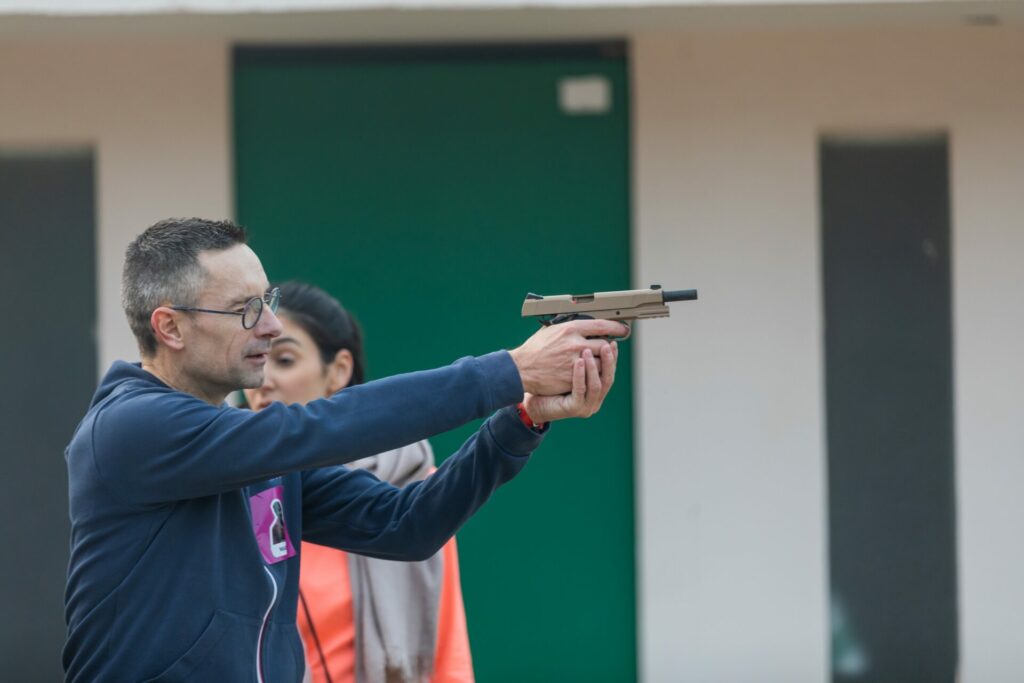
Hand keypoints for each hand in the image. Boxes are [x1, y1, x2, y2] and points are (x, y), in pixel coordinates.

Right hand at [509, 319, 627, 395]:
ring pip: (600, 362)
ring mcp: (575, 362)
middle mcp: (575, 344)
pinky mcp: (573, 377)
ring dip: (601, 363)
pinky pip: (590, 376)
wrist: (521, 369)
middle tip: (610, 349)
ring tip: (598, 362)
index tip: (622, 329)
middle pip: (605, 345)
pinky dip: (591, 375)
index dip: (615, 327)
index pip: (601, 325)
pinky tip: (588, 373)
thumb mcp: (551, 330)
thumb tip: (584, 325)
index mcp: (570, 329)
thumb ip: (569, 328)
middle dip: (609, 348)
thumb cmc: (534, 349)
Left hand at [522, 342, 617, 422]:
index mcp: (595, 390)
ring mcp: (586, 406)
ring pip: (597, 385)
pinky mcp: (575, 408)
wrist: (530, 394)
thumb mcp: (567, 367)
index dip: (613, 358)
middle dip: (608, 361)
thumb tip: (591, 332)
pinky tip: (578, 361)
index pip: (609, 372)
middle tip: (607, 345)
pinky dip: (581, 375)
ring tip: (588, 351)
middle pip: (608, 379)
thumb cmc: (546, 380)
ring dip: (594, 366)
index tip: (613, 342)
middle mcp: (594, 400)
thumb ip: (580, 357)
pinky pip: (580, 390)